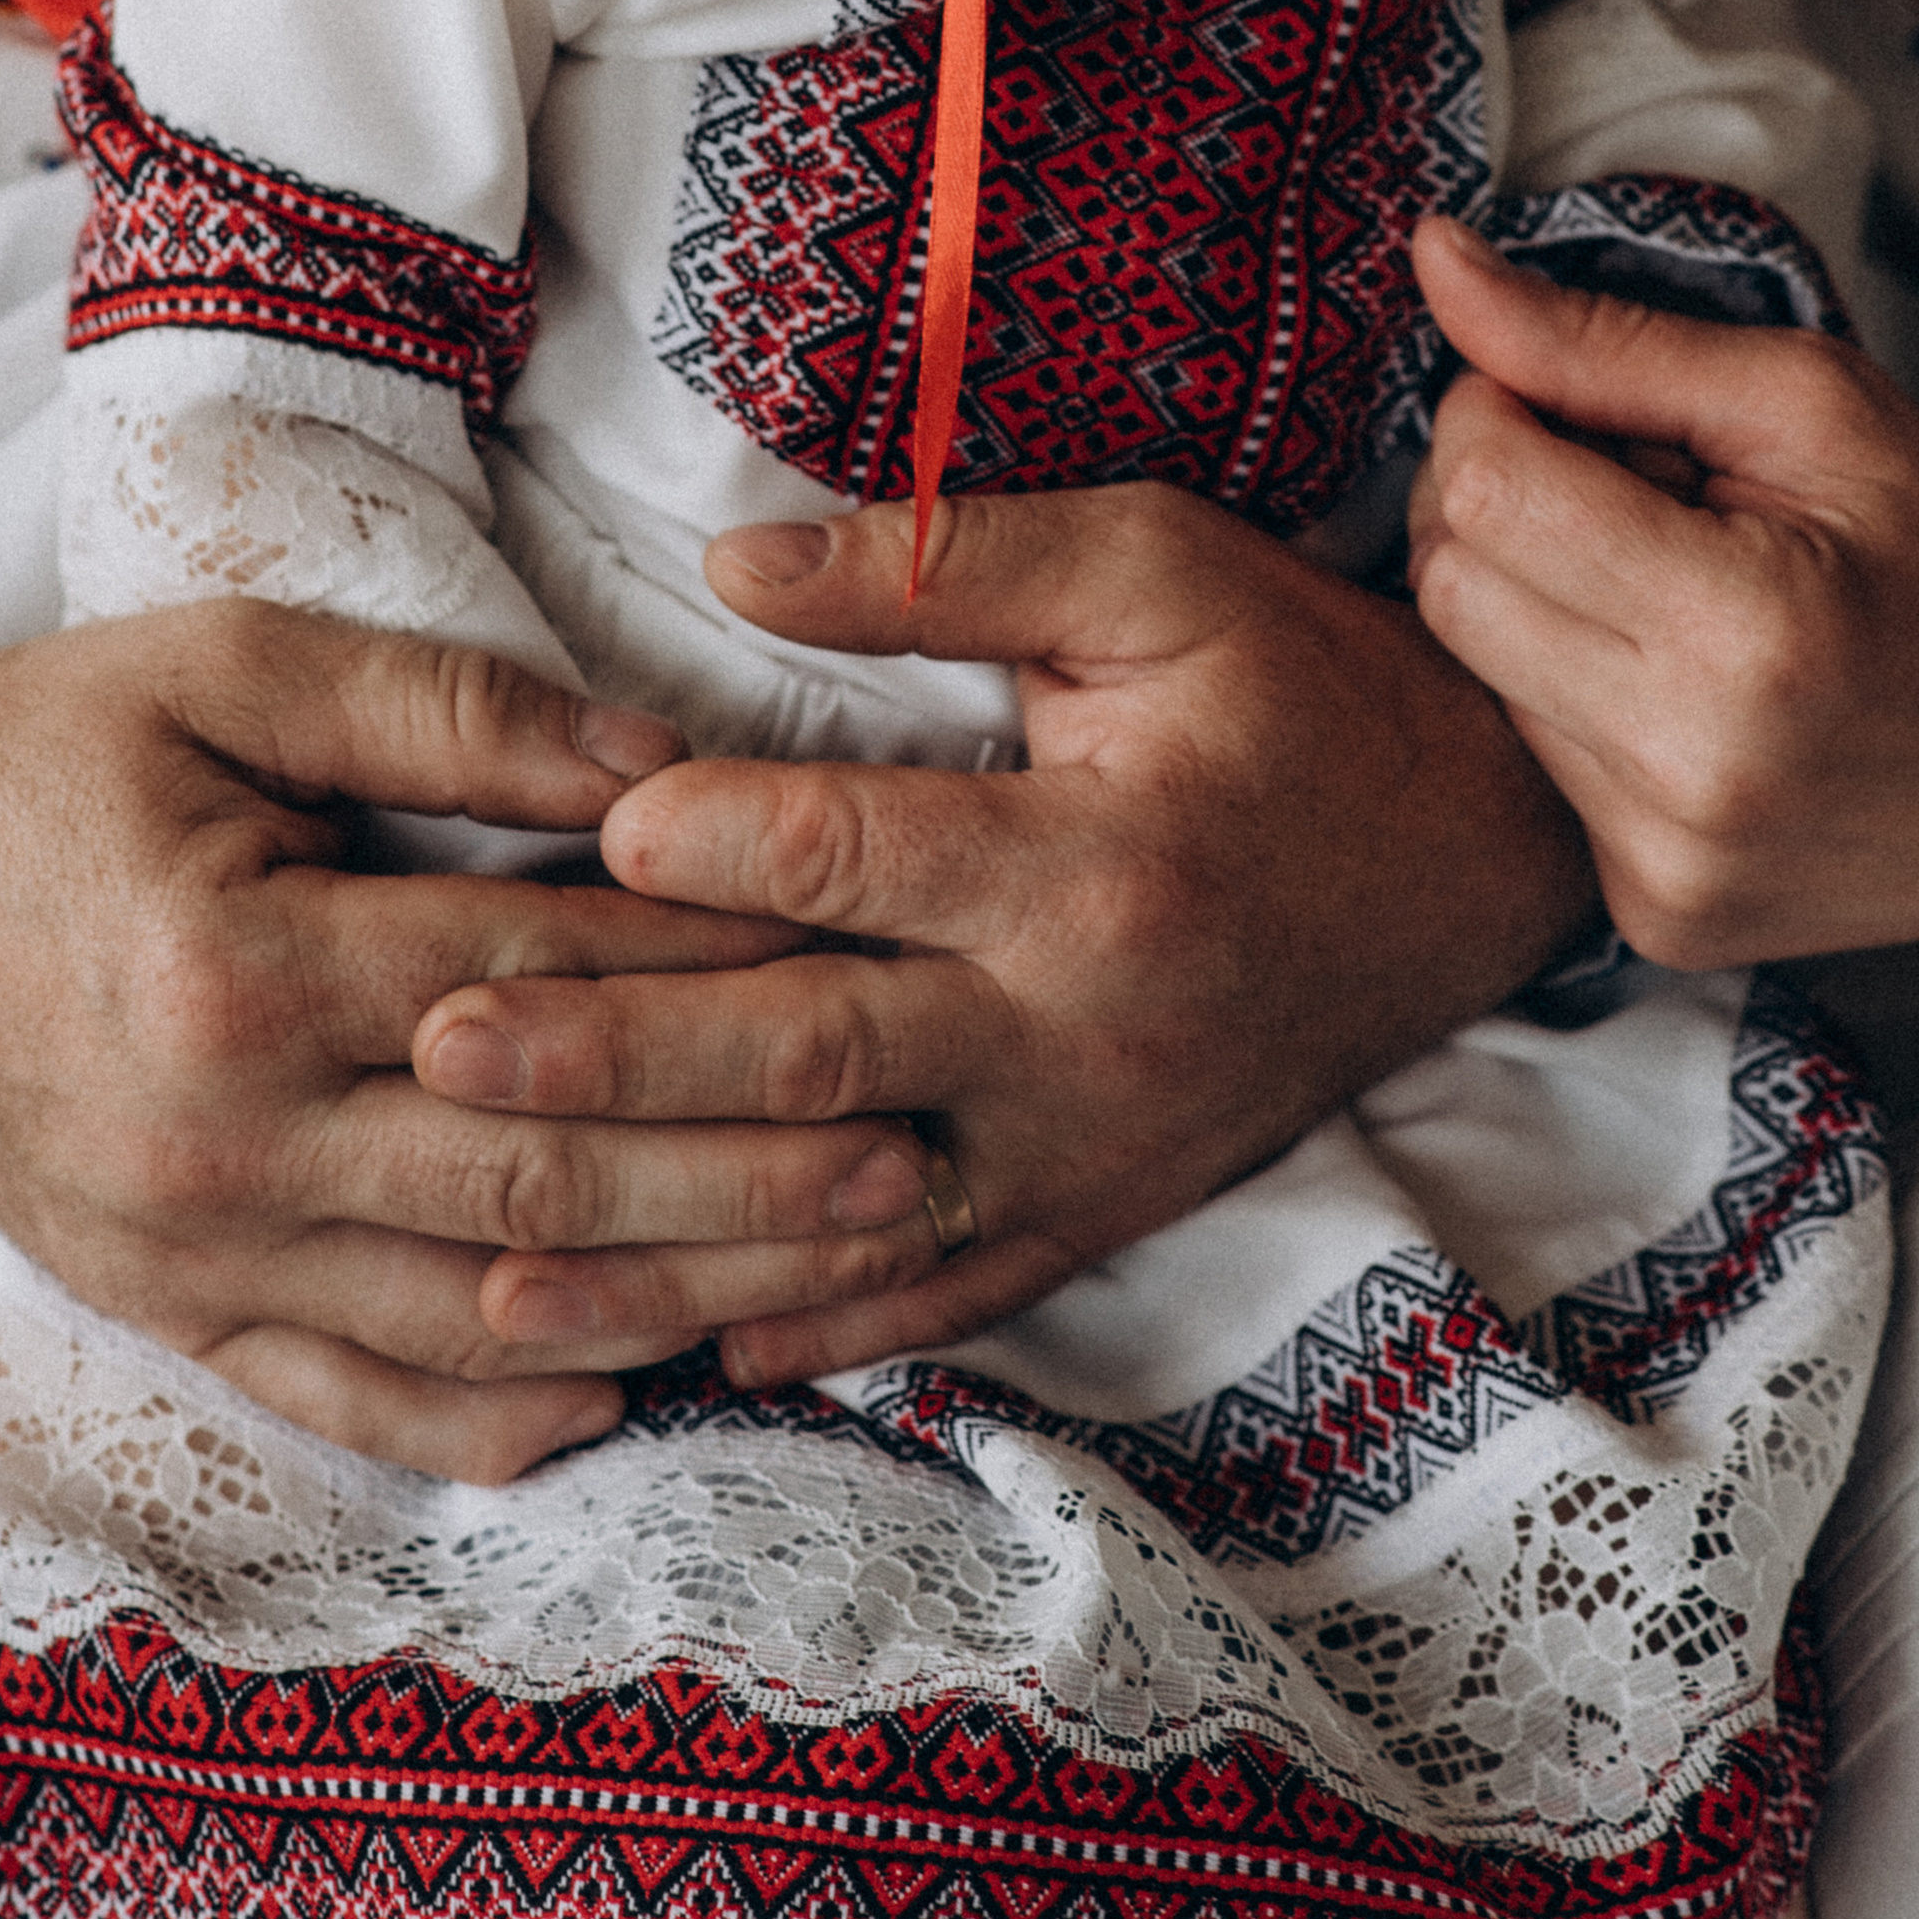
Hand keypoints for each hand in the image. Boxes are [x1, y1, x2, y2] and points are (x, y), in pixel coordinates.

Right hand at [0, 604, 943, 1479]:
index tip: (859, 958)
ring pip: (472, 1311)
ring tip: (829, 1279)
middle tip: (909, 1154)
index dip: (710, 975)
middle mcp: (222, 1136)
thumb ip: (446, 708)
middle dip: (741, 1174)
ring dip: (663, 1303)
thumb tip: (654, 758)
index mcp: (239, 960)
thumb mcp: (231, 667)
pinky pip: (344, 1397)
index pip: (534, 982)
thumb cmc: (44, 750)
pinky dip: (486, 1416)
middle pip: (534, 1179)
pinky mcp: (164, 1305)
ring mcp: (190, 1247)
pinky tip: (612, 1401)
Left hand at [416, 482, 1594, 1386]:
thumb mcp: (1157, 569)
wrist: (1479, 860)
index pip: (866, 859)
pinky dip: (800, 1334)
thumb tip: (730, 568)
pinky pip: (930, 1301)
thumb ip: (944, 562)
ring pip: (841, 1223)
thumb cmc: (1299, 686)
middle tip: (440, 1051)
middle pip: (813, 1062)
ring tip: (483, 1262)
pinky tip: (668, 1356)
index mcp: (1096, 860)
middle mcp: (1081, 1032)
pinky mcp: (1094, 1217)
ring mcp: (1085, 1150)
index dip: (720, 841)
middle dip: (616, 1064)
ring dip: (661, 1253)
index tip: (590, 826)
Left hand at [1409, 217, 1918, 962]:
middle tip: (1619, 486)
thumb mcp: (1811, 406)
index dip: (1497, 412)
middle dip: (1497, 502)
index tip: (1573, 405)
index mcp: (1741, 632)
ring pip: (1477, 674)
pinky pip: (1535, 764)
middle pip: (1448, 584)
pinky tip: (1682, 685)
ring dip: (1539, 604)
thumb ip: (1605, 340)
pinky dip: (1576, 700)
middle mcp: (1689, 773)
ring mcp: (1666, 866)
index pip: (1485, 488)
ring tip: (1673, 590)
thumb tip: (1435, 258)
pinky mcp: (1653, 919)